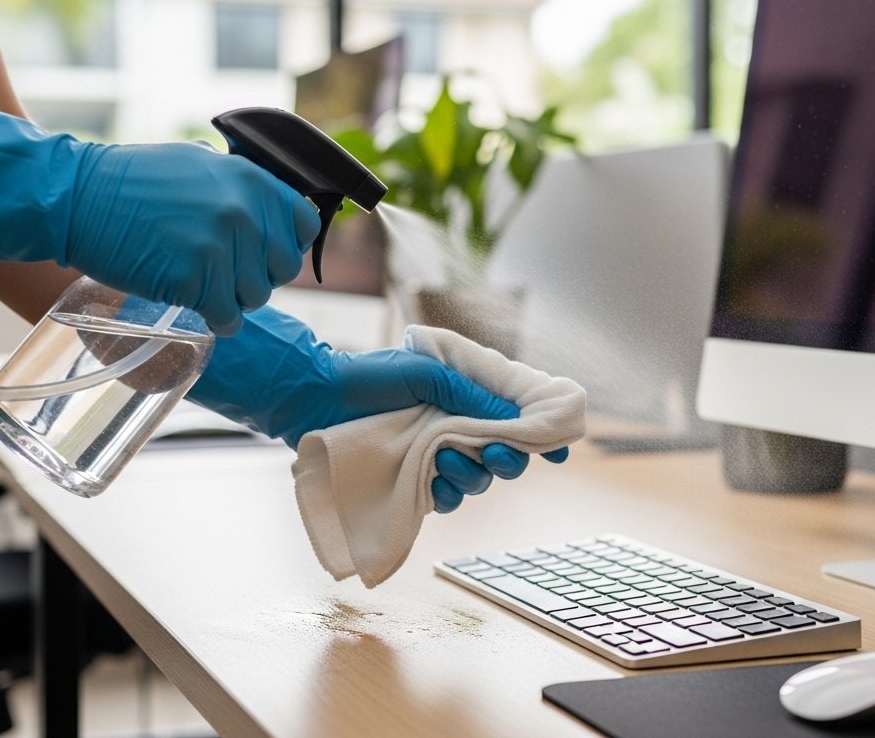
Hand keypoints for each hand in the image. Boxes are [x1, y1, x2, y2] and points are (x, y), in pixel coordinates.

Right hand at [68, 142, 319, 334]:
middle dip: (259, 275)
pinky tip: (198, 306)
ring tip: (206, 285)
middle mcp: (243, 212)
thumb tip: (274, 212)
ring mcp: (220, 247)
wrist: (77, 197)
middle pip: (283, 268)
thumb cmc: (134, 181)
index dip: (287, 243)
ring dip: (235, 298)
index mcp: (252, 180)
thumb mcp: (201, 165)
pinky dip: (217, 320)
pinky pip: (227, 317)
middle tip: (228, 273)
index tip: (265, 251)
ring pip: (257, 296)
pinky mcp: (194, 279)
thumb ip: (242, 187)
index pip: (303, 225)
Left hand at [185, 306, 568, 512]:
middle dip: (507, 459)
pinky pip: (442, 501)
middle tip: (497, 452)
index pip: (514, 421)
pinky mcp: (409, 482)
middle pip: (502, 457)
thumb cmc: (369, 375)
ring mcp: (432, 458)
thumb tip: (513, 413)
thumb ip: (471, 393)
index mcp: (465, 400)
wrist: (313, 396)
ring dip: (472, 476)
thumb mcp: (427, 373)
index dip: (540, 436)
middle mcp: (455, 430)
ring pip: (475, 482)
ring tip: (450, 461)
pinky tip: (435, 484)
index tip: (561, 448)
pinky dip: (444, 495)